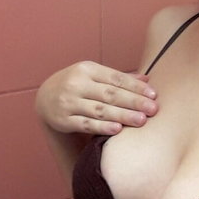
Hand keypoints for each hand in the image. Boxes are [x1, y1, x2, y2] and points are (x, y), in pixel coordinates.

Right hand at [35, 61, 157, 135]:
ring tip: (141, 120)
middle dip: (133, 102)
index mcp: (87, 69)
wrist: (44, 97)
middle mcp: (77, 84)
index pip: (115, 78)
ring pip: (99, 110)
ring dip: (122, 115)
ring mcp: (69, 102)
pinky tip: (117, 129)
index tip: (153, 94)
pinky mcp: (64, 120)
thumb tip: (146, 79)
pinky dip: (102, 127)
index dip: (136, 86)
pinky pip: (86, 124)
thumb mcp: (93, 75)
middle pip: (110, 94)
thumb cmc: (77, 85)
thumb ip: (118, 78)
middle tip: (153, 109)